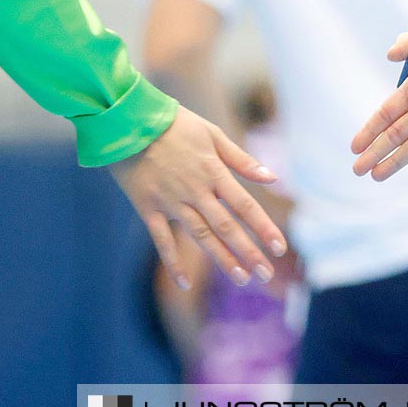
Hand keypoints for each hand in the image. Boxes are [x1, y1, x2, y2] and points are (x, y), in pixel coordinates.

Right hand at [110, 106, 286, 291]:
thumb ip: (241, 160)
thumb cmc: (175, 125)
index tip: (280, 247)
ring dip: (222, 259)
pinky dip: (174, 262)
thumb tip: (272, 177)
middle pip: (226, 226)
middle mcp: (195, 191)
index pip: (244, 205)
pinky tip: (185, 284)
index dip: (263, 227)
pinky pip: (162, 240)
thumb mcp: (213, 134)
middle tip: (266, 274)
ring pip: (200, 236)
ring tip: (242, 278)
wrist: (128, 122)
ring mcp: (171, 202)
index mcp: (213, 172)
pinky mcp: (148, 208)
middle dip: (248, 251)